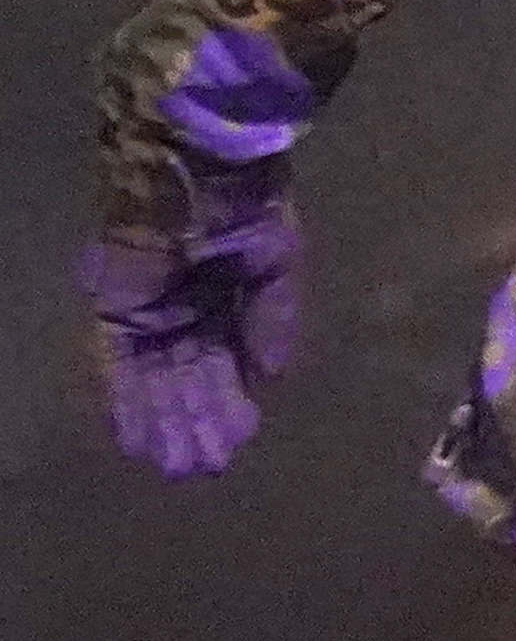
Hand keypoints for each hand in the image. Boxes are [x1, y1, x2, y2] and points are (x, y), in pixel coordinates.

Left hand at [79, 167, 300, 478]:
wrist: (198, 173)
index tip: (240, 438)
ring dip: (163, 423)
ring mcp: (145, 312)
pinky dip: (126, 404)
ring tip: (178, 467)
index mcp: (225, 293)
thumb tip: (272, 375)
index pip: (223, 357)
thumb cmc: (245, 208)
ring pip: (154, 380)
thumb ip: (274, 320)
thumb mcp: (276, 263)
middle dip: (196, 421)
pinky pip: (116, 367)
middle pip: (186, 377)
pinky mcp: (114, 310)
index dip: (229, 398)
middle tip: (206, 468)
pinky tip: (137, 440)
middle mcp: (183, 309)